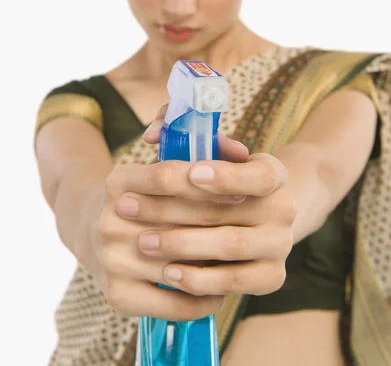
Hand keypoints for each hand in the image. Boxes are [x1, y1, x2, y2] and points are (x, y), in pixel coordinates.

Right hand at [91, 106, 250, 321]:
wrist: (97, 237)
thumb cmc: (148, 199)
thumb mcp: (162, 170)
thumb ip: (202, 154)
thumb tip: (243, 152)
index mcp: (119, 181)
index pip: (166, 176)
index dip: (207, 185)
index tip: (242, 194)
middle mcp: (109, 220)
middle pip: (176, 223)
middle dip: (219, 225)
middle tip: (253, 230)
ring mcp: (111, 259)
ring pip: (179, 266)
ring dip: (215, 267)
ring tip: (245, 263)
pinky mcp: (119, 295)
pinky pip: (173, 303)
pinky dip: (203, 300)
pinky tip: (221, 292)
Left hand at [120, 105, 295, 302]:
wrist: (254, 226)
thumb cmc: (217, 187)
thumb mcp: (209, 159)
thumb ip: (183, 140)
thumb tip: (153, 133)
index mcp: (273, 174)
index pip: (259, 174)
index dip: (227, 175)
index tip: (192, 173)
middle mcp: (284, 208)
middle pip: (231, 210)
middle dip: (173, 208)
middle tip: (130, 208)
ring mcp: (280, 245)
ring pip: (230, 245)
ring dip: (181, 244)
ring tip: (144, 242)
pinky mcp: (272, 278)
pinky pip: (234, 282)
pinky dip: (199, 280)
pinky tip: (168, 273)